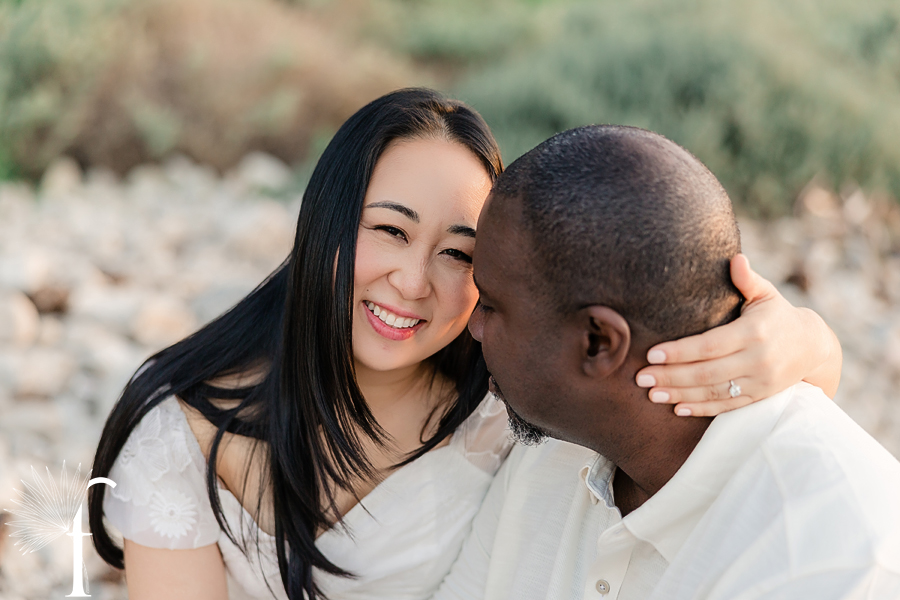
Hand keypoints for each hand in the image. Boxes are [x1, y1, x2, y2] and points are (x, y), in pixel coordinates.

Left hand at [635, 254, 841, 416]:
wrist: (814, 348)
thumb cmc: (778, 315)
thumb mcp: (767, 294)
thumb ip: (747, 279)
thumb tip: (734, 258)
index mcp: (754, 332)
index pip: (710, 345)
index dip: (680, 352)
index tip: (652, 354)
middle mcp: (757, 360)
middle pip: (706, 373)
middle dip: (671, 376)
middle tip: (640, 378)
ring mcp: (759, 382)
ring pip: (713, 392)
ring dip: (680, 395)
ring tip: (652, 394)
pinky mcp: (759, 397)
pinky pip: (726, 406)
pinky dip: (701, 409)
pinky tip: (677, 408)